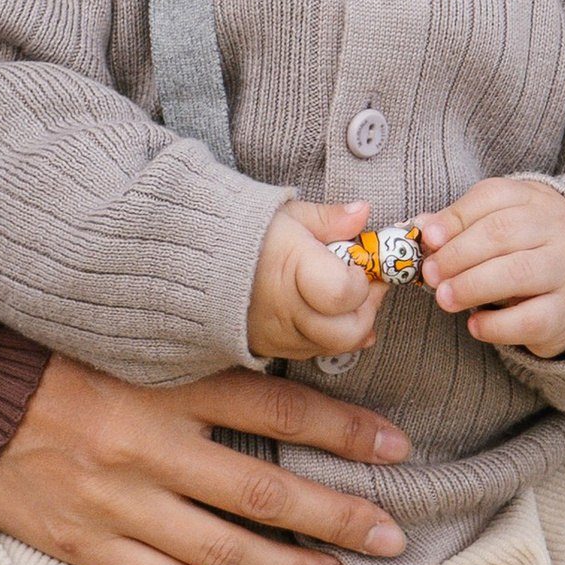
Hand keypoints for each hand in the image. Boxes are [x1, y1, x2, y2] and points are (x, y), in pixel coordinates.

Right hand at [0, 356, 412, 564]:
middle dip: (337, 514)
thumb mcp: (129, 325)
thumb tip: (285, 321)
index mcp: (163, 378)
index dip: (344, 430)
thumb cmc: (47, 346)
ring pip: (225, 551)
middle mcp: (148, 445)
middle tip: (392, 533)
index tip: (396, 447)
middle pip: (265, 489)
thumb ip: (204, 332)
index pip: (277, 404)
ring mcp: (116, 501)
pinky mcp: (86, 544)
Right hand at [247, 199, 385, 361]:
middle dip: (367, 308)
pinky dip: (330, 336)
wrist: (196, 261)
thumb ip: (329, 218)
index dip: (362, 279)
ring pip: (336, 347)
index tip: (359, 262)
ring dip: (352, 323)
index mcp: (293, 270)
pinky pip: (313, 351)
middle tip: (367, 284)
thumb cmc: (245, 233)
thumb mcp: (288, 215)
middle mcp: (287, 311)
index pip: (345, 292)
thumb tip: (363, 212)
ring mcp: (278, 336)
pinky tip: (333, 316)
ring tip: (347, 296)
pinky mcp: (270, 349)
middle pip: (348, 330)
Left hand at [416, 176, 564, 355]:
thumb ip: (461, 225)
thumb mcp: (501, 225)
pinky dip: (496, 324)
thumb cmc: (530, 248)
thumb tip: (421, 228)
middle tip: (430, 274)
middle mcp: (556, 230)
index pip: (492, 197)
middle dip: (458, 254)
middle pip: (502, 233)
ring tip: (444, 298)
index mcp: (535, 200)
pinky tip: (475, 324)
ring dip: (472, 286)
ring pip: (518, 273)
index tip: (428, 238)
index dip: (456, 218)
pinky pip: (530, 319)